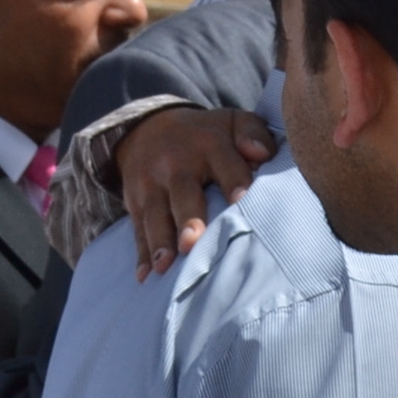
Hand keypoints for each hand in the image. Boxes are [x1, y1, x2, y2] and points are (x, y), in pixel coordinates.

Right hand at [117, 105, 274, 277]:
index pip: (226, 164)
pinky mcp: (135, 201)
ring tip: (164, 267)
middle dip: (188, 219)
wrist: (150, 128)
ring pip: (156, 215)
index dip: (234, 183)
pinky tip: (145, 275)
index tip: (241, 203)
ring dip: (159, 241)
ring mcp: (152, 184)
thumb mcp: (232, 121)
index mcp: (210, 144)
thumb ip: (253, 133)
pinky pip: (137, 229)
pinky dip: (141, 253)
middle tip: (191, 243)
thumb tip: (262, 154)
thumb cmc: (206, 134)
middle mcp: (177, 164)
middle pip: (183, 193)